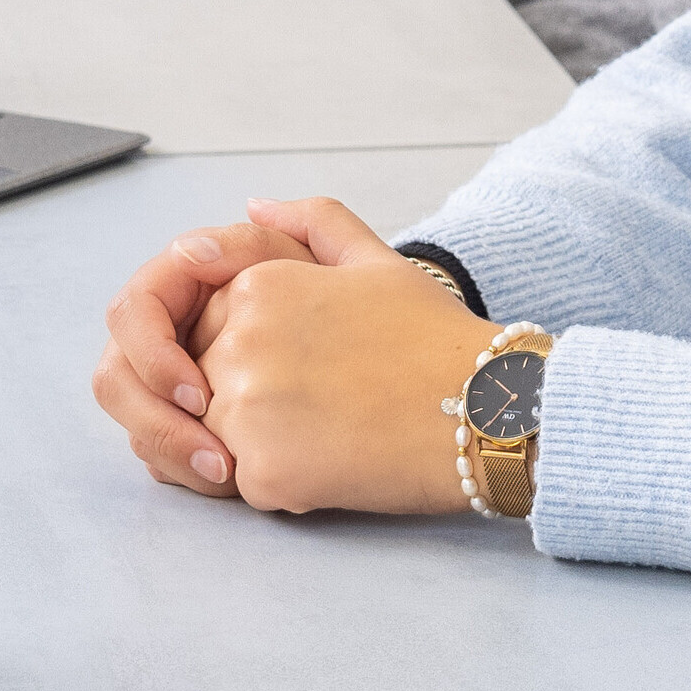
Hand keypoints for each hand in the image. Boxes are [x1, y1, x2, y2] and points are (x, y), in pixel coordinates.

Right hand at [93, 213, 323, 492]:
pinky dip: (186, 470)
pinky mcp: (183, 420)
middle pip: (116, 379)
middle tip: (215, 457)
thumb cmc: (349, 303)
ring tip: (228, 476)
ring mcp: (168, 380)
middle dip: (158, 424)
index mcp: (182, 282)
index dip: (155, 357)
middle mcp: (163, 331)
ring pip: (134, 422)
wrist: (379, 356)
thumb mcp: (321, 262)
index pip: (132, 314)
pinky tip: (232, 481)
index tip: (202, 396)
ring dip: (172, 454)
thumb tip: (193, 249)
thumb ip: (257, 242)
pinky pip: (158, 451)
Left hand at [193, 197, 495, 518]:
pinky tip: (338, 460)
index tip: (311, 363)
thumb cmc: (434, 338)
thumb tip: (254, 207)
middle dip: (254, 397)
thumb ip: (309, 222)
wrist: (484, 411)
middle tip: (325, 399)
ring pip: (215, 436)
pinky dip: (283, 481)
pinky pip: (244, 484)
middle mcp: (240, 342)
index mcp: (258, 286)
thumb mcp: (376, 259)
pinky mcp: (264, 473)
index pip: (209, 326)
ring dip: (262, 440)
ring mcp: (246, 410)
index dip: (261, 352)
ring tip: (332, 428)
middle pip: (206, 382)